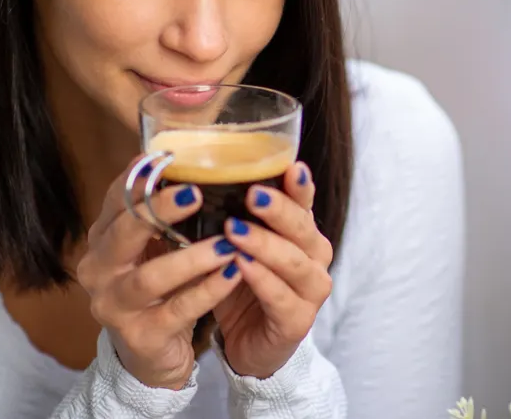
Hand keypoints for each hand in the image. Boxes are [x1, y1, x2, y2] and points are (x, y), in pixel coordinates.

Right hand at [75, 158, 244, 389]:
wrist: (150, 358)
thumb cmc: (159, 291)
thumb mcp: (154, 249)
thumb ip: (162, 213)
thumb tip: (188, 159)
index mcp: (102, 240)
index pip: (114, 201)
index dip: (138, 178)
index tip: (166, 157)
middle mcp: (99, 271)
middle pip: (122, 234)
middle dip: (158, 210)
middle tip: (196, 193)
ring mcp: (115, 306)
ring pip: (150, 277)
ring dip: (190, 257)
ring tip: (227, 242)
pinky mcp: (140, 336)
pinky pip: (176, 311)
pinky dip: (207, 291)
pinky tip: (233, 275)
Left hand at [213, 161, 333, 378]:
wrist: (248, 344)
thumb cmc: (240, 286)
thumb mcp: (236, 247)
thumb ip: (230, 216)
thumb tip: (195, 180)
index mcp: (302, 233)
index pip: (304, 202)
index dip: (299, 185)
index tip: (290, 166)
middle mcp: (314, 258)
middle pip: (302, 228)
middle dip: (278, 210)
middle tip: (253, 195)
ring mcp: (311, 291)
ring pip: (294, 262)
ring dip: (264, 244)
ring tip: (235, 231)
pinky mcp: (298, 321)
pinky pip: (281, 297)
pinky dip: (261, 280)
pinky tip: (241, 267)